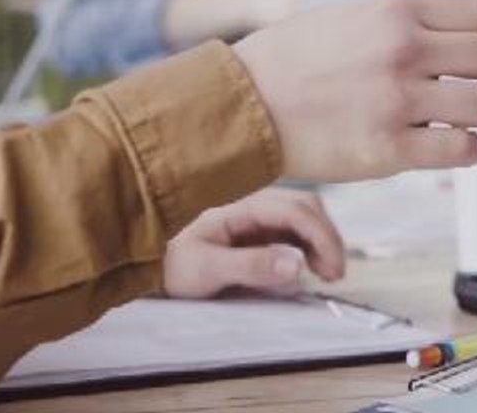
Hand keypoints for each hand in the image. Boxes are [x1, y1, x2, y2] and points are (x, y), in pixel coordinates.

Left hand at [164, 188, 344, 298]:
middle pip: (306, 206)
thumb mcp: (206, 270)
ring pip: (305, 215)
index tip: (333, 270)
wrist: (142, 263)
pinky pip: (295, 229)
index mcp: (242, 205)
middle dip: (327, 237)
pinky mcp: (258, 229)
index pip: (296, 210)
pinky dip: (311, 244)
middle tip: (334, 274)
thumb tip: (298, 264)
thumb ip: (251, 266)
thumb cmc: (171, 266)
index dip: (322, 237)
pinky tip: (312, 265)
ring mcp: (257, 215)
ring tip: (327, 272)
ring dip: (322, 240)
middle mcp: (254, 203)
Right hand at [233, 0, 476, 182]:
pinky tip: (457, 146)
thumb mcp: (354, 14)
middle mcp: (403, 49)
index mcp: (397, 9)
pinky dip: (471, 150)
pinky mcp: (388, 149)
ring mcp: (397, 100)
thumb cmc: (297, 60)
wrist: (241, 105)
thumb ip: (410, 19)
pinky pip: (463, 149)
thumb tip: (472, 32)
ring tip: (476, 119)